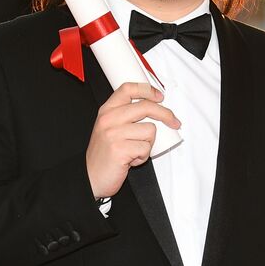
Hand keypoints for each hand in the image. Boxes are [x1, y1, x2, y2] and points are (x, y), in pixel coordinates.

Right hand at [85, 83, 180, 199]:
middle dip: (166, 115)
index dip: (147, 90)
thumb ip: (125, 116)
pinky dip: (143, 156)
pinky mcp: (120, 150)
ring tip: (135, 151)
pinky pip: (146, 148)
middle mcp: (109, 119)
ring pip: (150, 130)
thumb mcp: (109, 128)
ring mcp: (113, 134)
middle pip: (146, 106)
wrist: (90, 177)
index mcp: (106, 111)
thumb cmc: (103, 155)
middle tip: (174, 122)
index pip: (128, 89)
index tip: (160, 97)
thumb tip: (154, 109)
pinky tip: (131, 160)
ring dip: (148, 144)